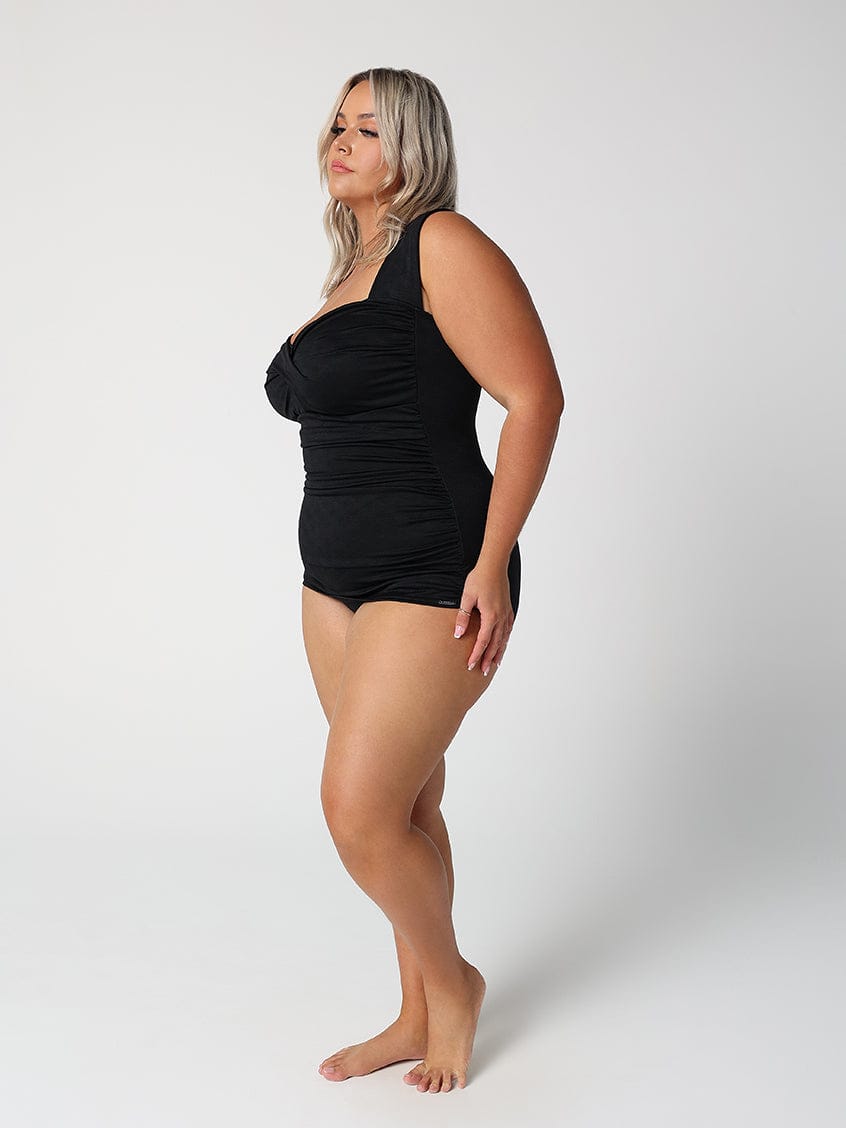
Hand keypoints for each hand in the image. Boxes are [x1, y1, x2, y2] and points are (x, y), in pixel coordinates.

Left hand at [453, 561, 513, 675]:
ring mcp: (506, 614)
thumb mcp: (466, 597)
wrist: (494, 565)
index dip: (476, 655)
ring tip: (495, 664)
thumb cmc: (479, 579)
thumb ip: (463, 617)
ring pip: (503, 638)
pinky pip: (508, 630)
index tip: (470, 665)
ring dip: (499, 652)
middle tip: (483, 671)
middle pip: (495, 644)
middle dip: (488, 659)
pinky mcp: (508, 609)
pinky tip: (503, 644)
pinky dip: (505, 640)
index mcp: (490, 616)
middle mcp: (500, 618)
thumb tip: (458, 634)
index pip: (482, 641)